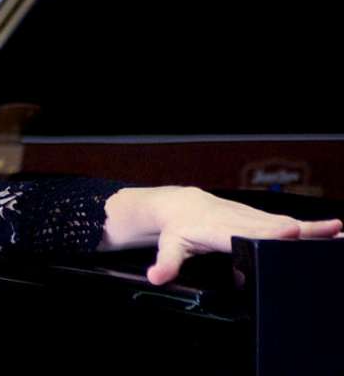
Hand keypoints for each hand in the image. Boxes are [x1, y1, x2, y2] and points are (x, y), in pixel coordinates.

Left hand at [146, 187, 342, 284]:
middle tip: (330, 234)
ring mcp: (249, 216)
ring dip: (311, 228)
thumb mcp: (169, 246)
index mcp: (217, 227)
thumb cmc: (176, 228)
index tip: (289, 232)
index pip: (244, 231)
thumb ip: (166, 263)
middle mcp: (236, 218)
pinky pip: (283, 222)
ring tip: (339, 233)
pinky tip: (330, 232)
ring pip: (281, 222)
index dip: (267, 233)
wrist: (179, 205)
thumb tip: (156, 277)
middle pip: (271, 225)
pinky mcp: (257, 218)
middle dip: (299, 230)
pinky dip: (307, 227)